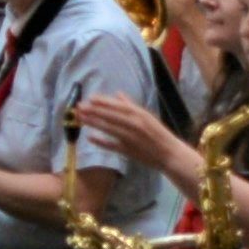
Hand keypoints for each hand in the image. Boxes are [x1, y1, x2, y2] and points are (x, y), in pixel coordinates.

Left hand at [66, 95, 186, 173]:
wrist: (169, 154)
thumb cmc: (158, 133)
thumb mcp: (147, 116)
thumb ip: (131, 105)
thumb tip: (118, 94)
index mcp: (140, 114)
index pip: (118, 106)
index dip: (104, 102)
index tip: (90, 98)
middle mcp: (135, 124)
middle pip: (111, 116)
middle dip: (94, 111)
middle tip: (79, 107)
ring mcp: (131, 138)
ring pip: (109, 128)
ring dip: (94, 123)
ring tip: (81, 118)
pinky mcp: (129, 151)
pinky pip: (112, 146)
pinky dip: (101, 142)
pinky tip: (89, 137)